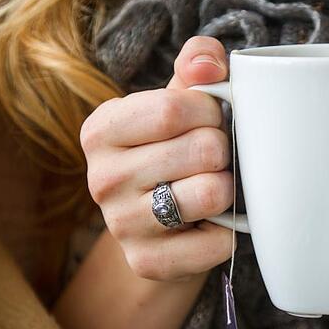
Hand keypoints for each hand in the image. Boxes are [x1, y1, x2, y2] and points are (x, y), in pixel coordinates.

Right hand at [81, 36, 235, 282]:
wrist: (161, 227)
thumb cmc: (174, 149)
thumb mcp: (179, 101)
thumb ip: (196, 65)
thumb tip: (210, 65)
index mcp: (101, 129)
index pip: (176, 108)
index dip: (212, 111)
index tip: (212, 119)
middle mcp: (100, 178)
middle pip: (202, 149)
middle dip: (224, 150)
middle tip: (214, 159)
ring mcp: (120, 225)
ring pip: (212, 193)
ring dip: (229, 189)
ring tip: (213, 186)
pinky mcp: (146, 263)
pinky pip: (218, 242)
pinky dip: (228, 231)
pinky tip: (211, 224)